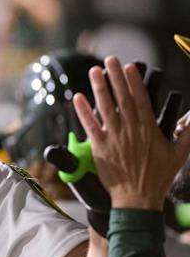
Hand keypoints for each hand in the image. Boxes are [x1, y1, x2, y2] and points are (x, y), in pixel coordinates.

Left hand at [73, 56, 189, 209]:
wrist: (138, 198)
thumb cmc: (159, 177)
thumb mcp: (179, 154)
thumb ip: (188, 134)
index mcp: (148, 129)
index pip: (141, 99)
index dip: (134, 81)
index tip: (130, 67)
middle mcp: (130, 130)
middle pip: (122, 98)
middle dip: (116, 77)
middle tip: (110, 59)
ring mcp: (114, 137)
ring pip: (105, 108)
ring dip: (99, 88)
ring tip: (94, 71)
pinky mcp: (99, 147)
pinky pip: (90, 126)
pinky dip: (83, 111)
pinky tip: (77, 98)